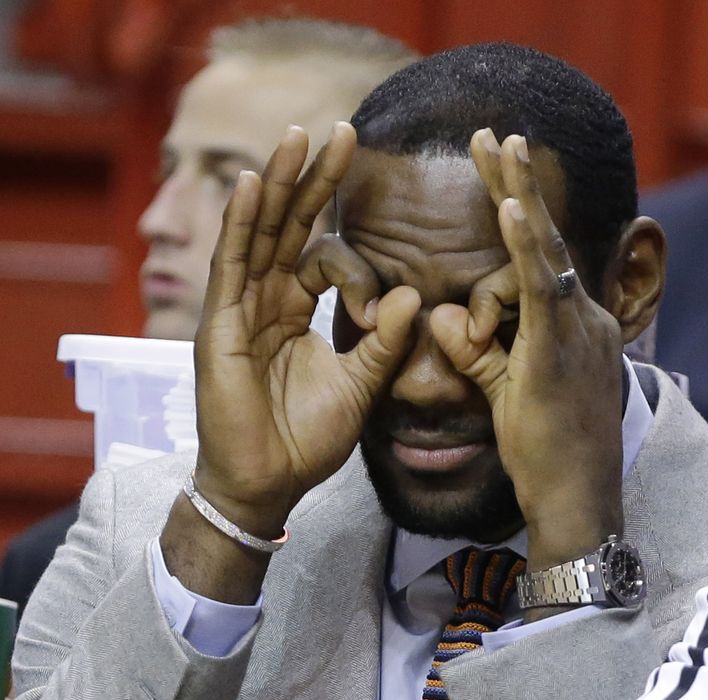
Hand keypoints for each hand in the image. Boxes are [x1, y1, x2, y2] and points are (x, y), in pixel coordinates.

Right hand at [193, 122, 418, 536]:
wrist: (267, 483)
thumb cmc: (305, 440)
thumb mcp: (359, 387)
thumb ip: (383, 342)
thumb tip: (411, 295)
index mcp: (294, 312)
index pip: (321, 255)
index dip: (351, 248)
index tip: (377, 277)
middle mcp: (264, 302)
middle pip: (290, 227)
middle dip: (315, 180)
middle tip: (343, 131)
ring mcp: (238, 310)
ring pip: (259, 234)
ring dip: (279, 183)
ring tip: (299, 134)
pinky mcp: (219, 327)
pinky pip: (231, 266)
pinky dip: (242, 224)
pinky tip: (256, 183)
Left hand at [430, 129, 624, 569]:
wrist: (577, 496)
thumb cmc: (548, 454)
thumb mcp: (507, 392)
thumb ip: (478, 352)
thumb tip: (442, 317)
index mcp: (572, 327)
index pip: (540, 261)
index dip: (518, 216)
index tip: (495, 176)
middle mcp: (582, 318)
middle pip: (547, 237)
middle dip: (518, 182)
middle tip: (494, 133)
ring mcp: (578, 329)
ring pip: (546, 249)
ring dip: (520, 192)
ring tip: (499, 142)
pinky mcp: (562, 347)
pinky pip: (541, 285)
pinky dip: (525, 243)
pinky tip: (507, 205)